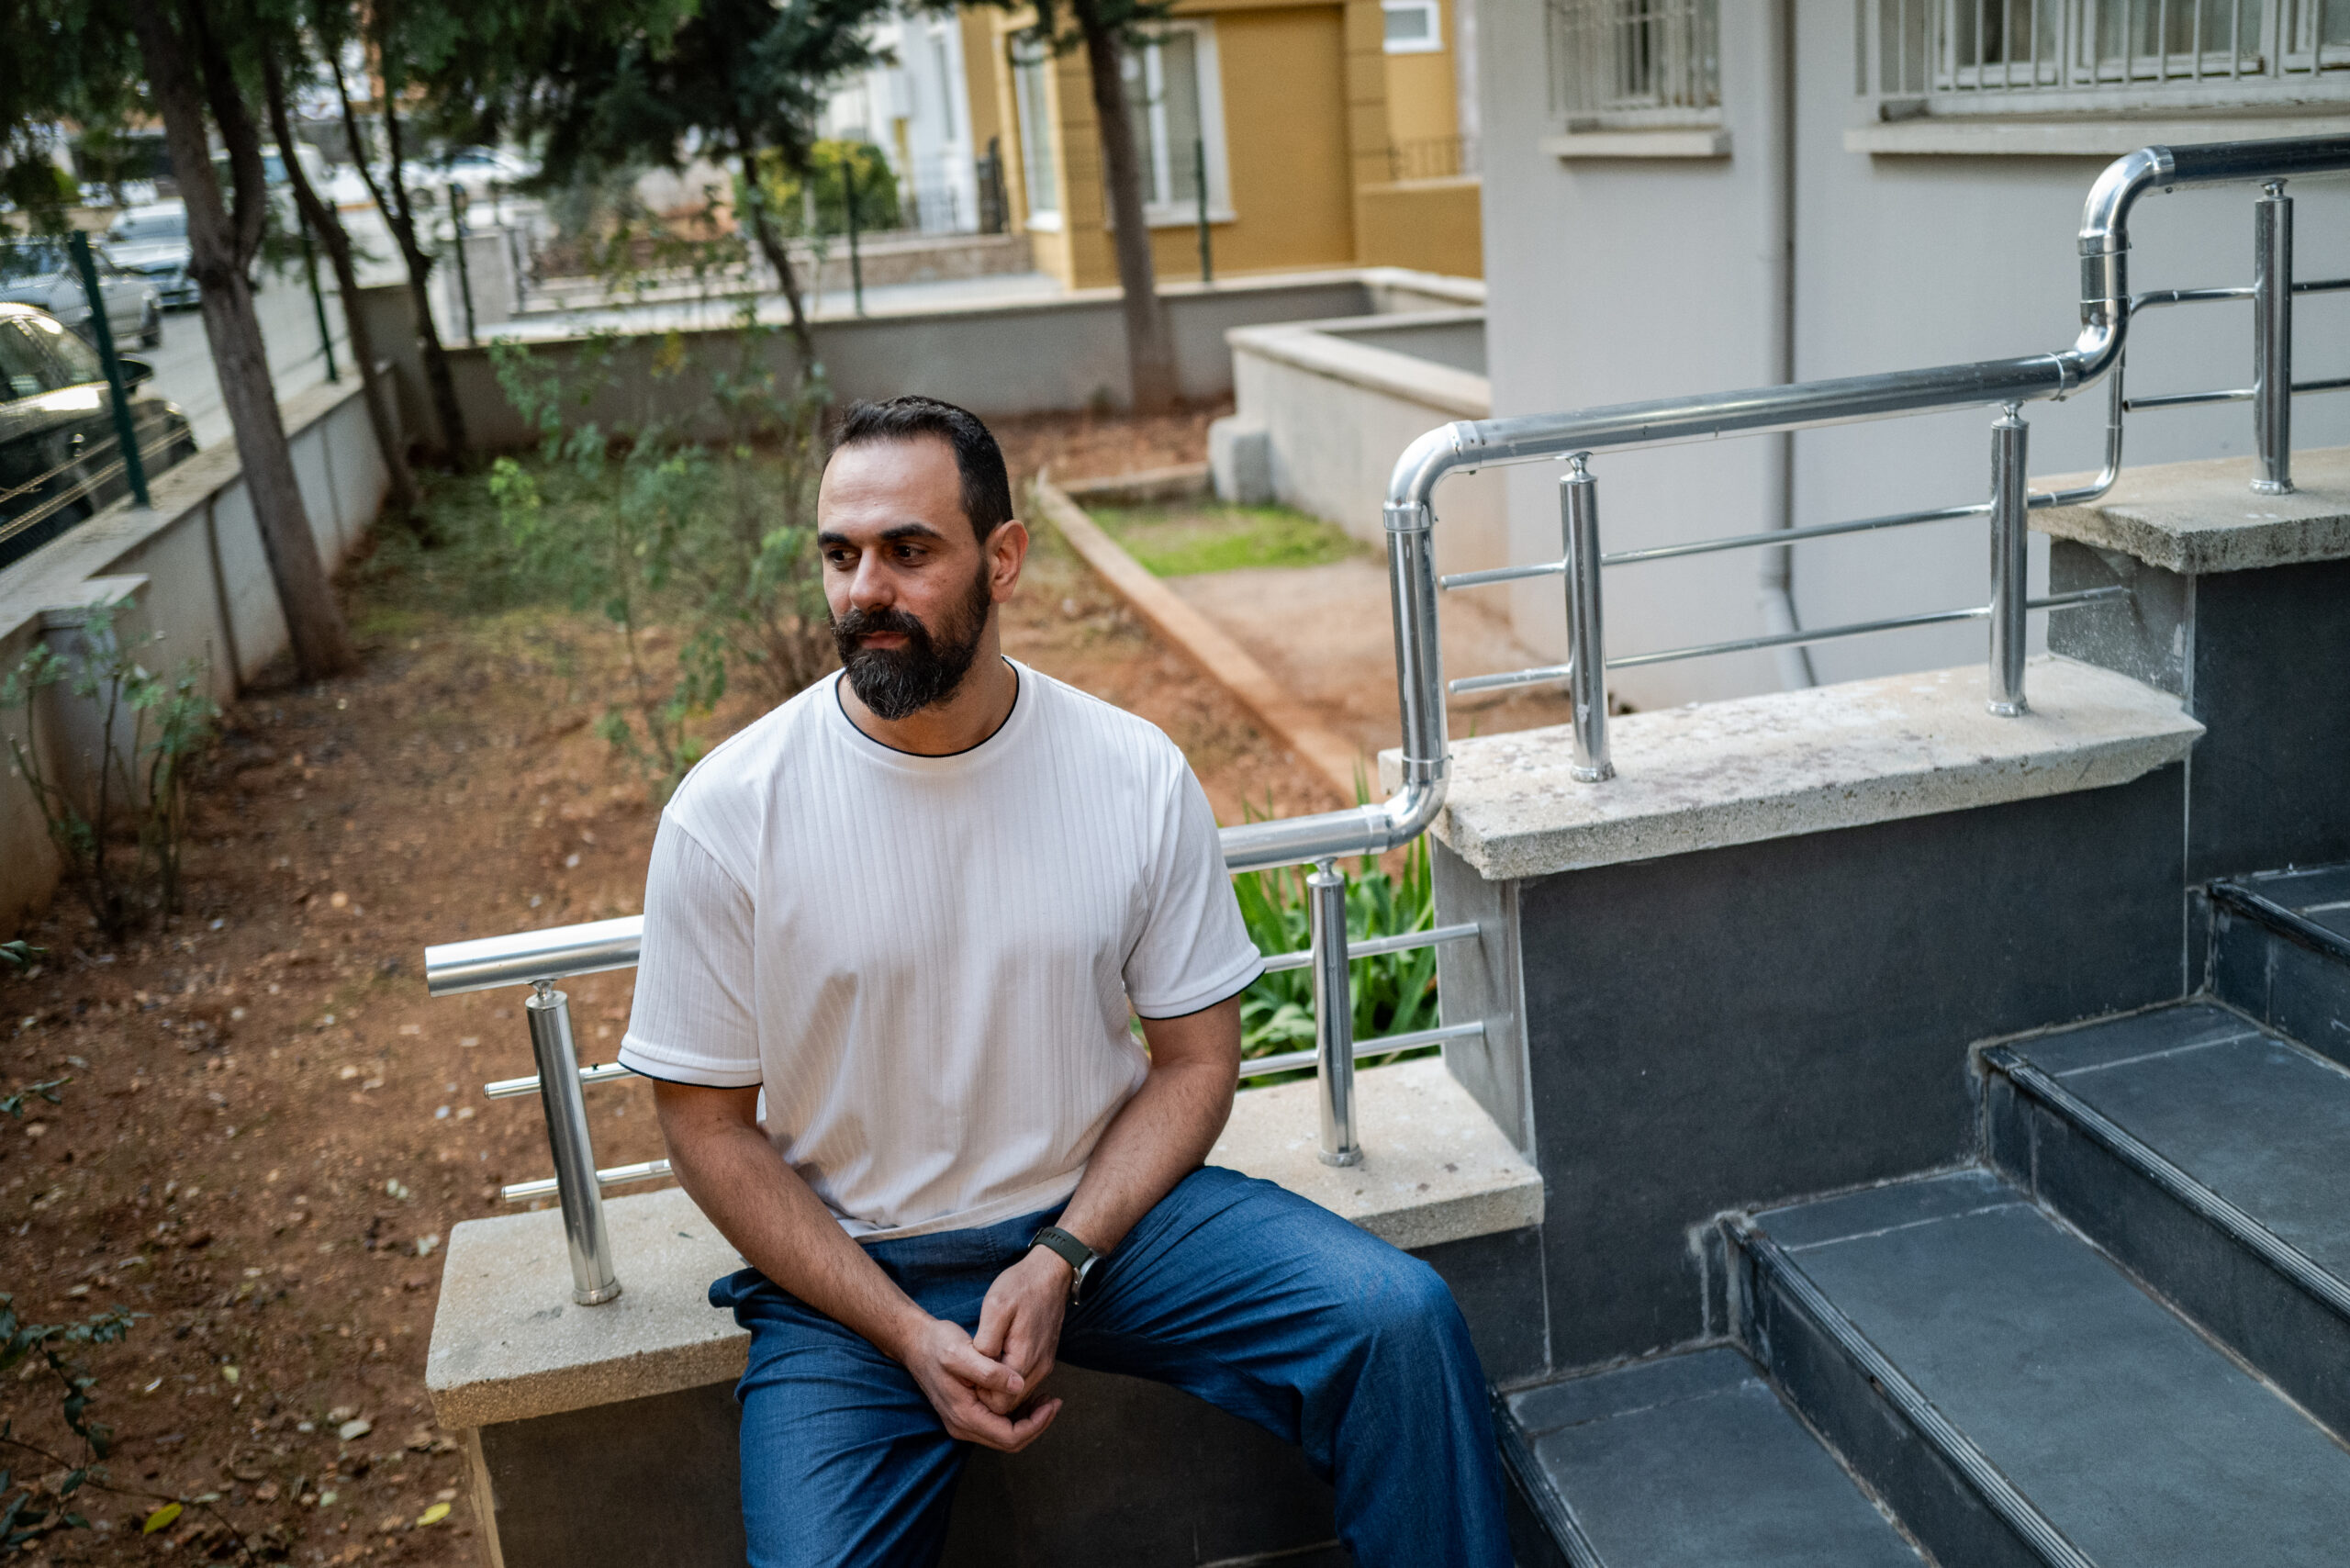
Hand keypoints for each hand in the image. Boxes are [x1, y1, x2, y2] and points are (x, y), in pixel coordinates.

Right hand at [897, 1315, 1061, 1452]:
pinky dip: (1016, 1413)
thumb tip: (1019, 1387)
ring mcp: (964, 1421)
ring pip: (1005, 1434)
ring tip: (1045, 1397)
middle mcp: (963, 1425)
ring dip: (1028, 1419)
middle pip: (1010, 1441)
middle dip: (1036, 1424)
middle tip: (1054, 1401)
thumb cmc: (938, 1344)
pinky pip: (997, 1423)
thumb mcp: (962, 1352)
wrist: (915, 1342)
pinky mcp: (967, 1411)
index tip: (1052, 1403)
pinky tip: (1027, 1393)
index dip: (1036, 1424)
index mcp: (964, 1416)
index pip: (1009, 1437)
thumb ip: (989, 1372)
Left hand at [971, 1245, 1071, 1417]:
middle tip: (969, 1375)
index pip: (999, 1403)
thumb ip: (986, 1343)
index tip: (965, 1377)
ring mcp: (1044, 1364)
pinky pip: (1025, 1382)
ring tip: (980, 1367)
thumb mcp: (995, 1307)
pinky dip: (1009, 1380)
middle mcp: (1039, 1369)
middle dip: (988, 1395)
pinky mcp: (1045, 1358)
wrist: (1051, 1272)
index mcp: (1024, 1359)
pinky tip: (994, 1362)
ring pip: (1018, 1395)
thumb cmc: (1020, 1286)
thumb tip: (979, 1371)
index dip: (979, 1395)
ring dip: (998, 1388)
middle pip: (1010, 1404)